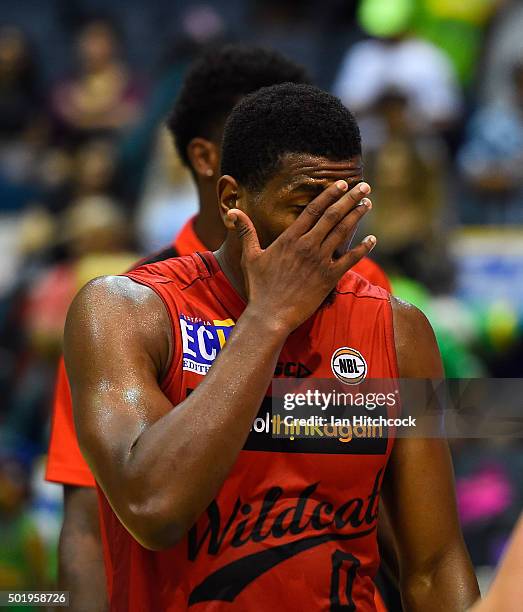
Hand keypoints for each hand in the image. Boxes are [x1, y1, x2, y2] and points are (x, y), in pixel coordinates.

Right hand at [229, 180, 375, 332]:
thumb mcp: (250, 257)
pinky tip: (373, 239)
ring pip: (343, 233)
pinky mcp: (329, 278)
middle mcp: (307, 246)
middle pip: (332, 216)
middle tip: (363, 186)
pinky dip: (363, 248)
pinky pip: (350, 260)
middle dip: (349, 198)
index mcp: (289, 238)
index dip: (329, 194)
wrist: (270, 315)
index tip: (340, 183)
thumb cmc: (259, 287)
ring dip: (357, 216)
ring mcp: (320, 261)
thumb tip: (233, 211)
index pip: (313, 209)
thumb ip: (246, 232)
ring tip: (367, 203)